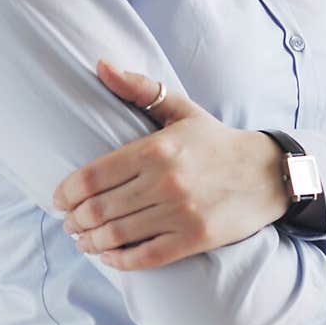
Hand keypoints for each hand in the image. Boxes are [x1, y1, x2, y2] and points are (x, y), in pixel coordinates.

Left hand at [51, 60, 290, 269]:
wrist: (267, 173)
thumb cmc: (215, 140)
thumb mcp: (180, 109)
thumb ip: (139, 88)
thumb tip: (100, 64)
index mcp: (156, 149)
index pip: (93, 176)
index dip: (67, 192)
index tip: (58, 199)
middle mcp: (165, 182)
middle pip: (99, 209)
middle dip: (74, 220)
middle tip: (68, 222)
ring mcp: (180, 213)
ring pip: (117, 235)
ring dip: (90, 241)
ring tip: (82, 239)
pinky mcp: (193, 239)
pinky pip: (144, 256)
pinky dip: (118, 260)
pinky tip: (108, 255)